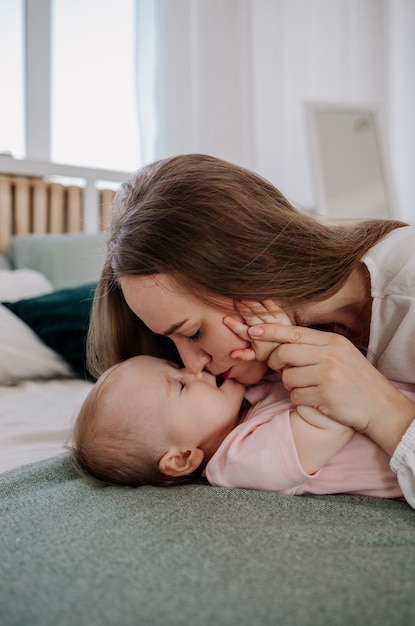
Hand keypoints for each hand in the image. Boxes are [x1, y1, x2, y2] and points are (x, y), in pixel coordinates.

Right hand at [224, 299, 290, 361]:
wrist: (291, 345)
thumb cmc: (270, 349)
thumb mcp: (257, 355)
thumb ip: (244, 355)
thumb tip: (232, 354)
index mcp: (256, 340)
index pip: (242, 332)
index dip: (234, 326)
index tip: (226, 318)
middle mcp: (265, 330)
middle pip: (251, 318)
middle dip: (242, 309)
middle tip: (234, 300)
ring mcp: (274, 322)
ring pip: (260, 311)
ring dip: (250, 303)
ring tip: (242, 296)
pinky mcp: (281, 315)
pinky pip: (271, 305)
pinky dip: (263, 299)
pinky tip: (255, 294)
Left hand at [244, 322, 414, 454]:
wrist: (379, 406)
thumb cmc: (355, 379)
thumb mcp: (340, 353)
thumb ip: (315, 346)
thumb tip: (282, 343)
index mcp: (332, 342)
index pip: (294, 333)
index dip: (270, 331)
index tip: (252, 331)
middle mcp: (329, 356)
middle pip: (284, 353)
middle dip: (276, 362)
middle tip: (281, 368)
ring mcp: (327, 376)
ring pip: (287, 377)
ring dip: (291, 384)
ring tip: (309, 386)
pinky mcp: (324, 397)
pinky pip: (296, 396)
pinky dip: (300, 399)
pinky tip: (315, 399)